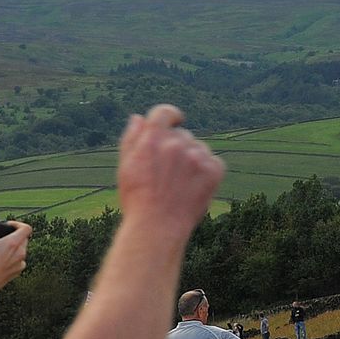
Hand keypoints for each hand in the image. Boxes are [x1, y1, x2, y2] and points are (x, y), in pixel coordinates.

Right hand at [0, 209, 32, 295]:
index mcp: (14, 243)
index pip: (27, 228)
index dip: (18, 223)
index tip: (8, 225)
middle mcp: (21, 253)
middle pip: (23, 238)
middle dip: (13, 235)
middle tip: (0, 237)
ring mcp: (20, 263)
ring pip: (21, 250)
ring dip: (13, 247)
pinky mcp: (17, 272)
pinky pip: (18, 261)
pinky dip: (11, 258)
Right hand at [115, 104, 223, 238]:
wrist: (157, 226)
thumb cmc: (137, 198)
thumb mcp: (125, 166)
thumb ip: (132, 138)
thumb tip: (139, 118)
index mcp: (153, 138)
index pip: (165, 112)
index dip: (170, 116)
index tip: (175, 121)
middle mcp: (176, 143)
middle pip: (181, 135)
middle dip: (175, 148)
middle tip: (167, 173)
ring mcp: (196, 156)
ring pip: (198, 148)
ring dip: (192, 159)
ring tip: (179, 184)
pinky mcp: (214, 169)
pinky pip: (213, 161)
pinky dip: (206, 171)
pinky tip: (193, 187)